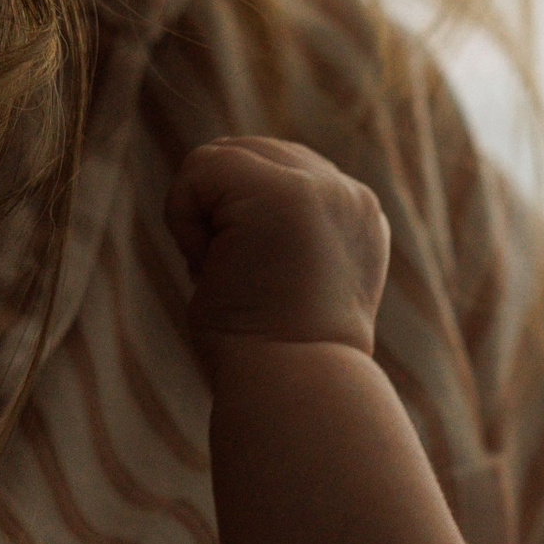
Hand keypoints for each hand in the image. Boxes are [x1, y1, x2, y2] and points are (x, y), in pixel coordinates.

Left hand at [168, 134, 389, 348]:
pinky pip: (201, 166)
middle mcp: (350, 197)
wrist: (293, 390)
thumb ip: (275, 238)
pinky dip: (184, 217)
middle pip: (251, 153)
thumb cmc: (275, 359)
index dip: (240, 221)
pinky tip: (212, 264)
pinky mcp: (284, 191)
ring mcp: (324, 188)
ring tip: (228, 273)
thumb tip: (222, 211)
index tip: (254, 284)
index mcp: (359, 221)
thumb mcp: (286, 286)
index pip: (281, 174)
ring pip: (223, 155)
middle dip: (221, 212)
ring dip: (203, 217)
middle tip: (235, 279)